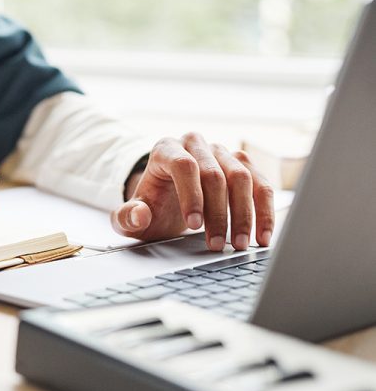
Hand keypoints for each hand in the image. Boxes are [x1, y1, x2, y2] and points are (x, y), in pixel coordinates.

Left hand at [111, 133, 274, 250]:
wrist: (167, 201)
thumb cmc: (151, 208)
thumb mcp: (131, 217)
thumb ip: (127, 217)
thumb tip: (139, 215)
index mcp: (165, 150)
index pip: (183, 166)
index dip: (191, 196)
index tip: (194, 227)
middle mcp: (195, 145)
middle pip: (214, 173)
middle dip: (218, 213)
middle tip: (217, 245)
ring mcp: (221, 152)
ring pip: (242, 177)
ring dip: (244, 214)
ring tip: (241, 245)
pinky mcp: (242, 165)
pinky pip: (260, 185)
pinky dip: (264, 211)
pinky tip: (262, 236)